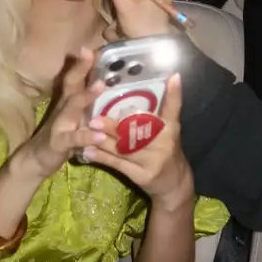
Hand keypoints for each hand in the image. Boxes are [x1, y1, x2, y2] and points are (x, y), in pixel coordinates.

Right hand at [20, 49, 106, 181]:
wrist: (35, 160)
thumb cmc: (59, 135)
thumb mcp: (72, 116)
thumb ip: (83, 102)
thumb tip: (103, 84)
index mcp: (67, 101)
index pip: (73, 77)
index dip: (81, 62)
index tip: (90, 45)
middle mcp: (62, 108)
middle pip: (71, 85)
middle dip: (81, 68)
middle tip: (90, 52)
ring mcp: (59, 124)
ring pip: (72, 108)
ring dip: (86, 96)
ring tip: (101, 86)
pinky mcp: (59, 143)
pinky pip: (74, 139)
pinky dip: (86, 137)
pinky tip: (99, 135)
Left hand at [83, 73, 194, 204]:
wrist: (174, 185)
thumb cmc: (166, 152)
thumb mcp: (168, 132)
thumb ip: (158, 114)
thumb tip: (147, 88)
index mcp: (171, 129)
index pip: (174, 109)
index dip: (174, 94)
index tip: (173, 76)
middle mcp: (164, 143)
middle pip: (138, 131)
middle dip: (115, 125)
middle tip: (95, 118)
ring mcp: (153, 161)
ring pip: (124, 148)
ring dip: (103, 139)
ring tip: (87, 130)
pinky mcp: (142, 175)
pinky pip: (119, 164)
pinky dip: (102, 157)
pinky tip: (88, 151)